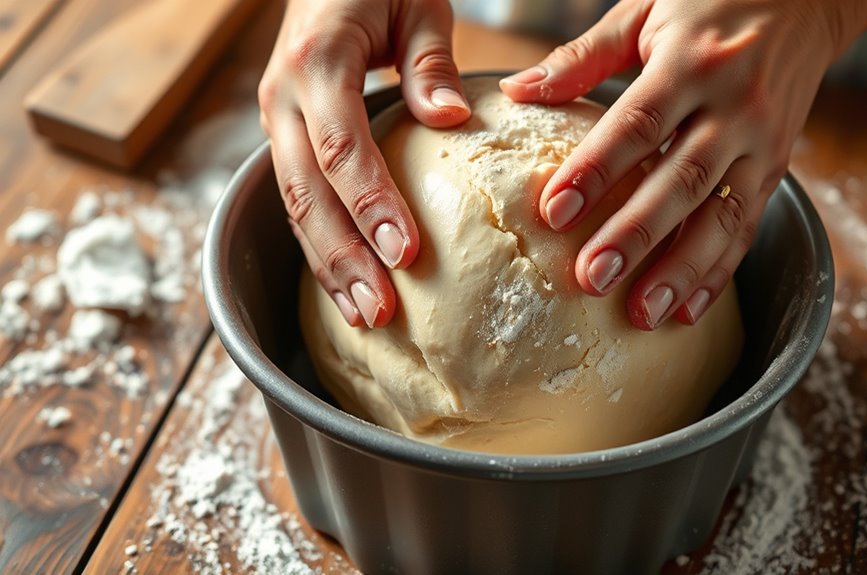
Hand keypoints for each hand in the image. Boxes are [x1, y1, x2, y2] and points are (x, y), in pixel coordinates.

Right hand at [259, 0, 469, 327]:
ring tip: (365, 316)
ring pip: (296, 206)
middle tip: (381, 310)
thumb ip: (430, 61)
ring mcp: (277, 120)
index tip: (406, 252)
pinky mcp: (285, 137)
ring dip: (329, 265)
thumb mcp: (416, 3)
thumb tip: (452, 117)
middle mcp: (284, 98)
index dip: (369, 203)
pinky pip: (299, 200)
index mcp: (317, 62)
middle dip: (344, 256)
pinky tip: (345, 286)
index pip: (341, 146)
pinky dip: (320, 247)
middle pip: (308, 192)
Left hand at [500, 0, 861, 329]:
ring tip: (642, 313)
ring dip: (682, 269)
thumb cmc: (711, 1)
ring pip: (722, 215)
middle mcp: (734, 105)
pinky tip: (686, 309)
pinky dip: (718, 272)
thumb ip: (583, 56)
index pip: (637, 123)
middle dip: (636, 234)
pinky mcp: (778, 166)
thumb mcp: (645, 10)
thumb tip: (516, 92)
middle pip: (681, 179)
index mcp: (691, 61)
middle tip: (591, 278)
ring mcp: (762, 141)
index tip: (554, 211)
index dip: (596, 169)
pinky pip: (748, 226)